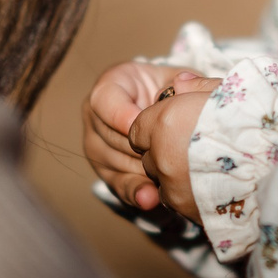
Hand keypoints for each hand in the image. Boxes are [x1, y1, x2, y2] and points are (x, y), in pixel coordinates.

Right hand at [84, 62, 212, 211]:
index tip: (147, 126)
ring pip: (117, 163)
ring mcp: (96, 147)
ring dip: (144, 169)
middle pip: (113, 137)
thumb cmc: (170, 91)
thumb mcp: (175, 79)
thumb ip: (181, 82)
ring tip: (170, 170)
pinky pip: (119, 185)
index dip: (124, 116)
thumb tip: (182, 88)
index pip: (105, 102)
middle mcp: (94, 117)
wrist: (162, 111)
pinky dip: (138, 192)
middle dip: (142, 146)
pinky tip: (151, 198)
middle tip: (169, 151)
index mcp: (109, 87)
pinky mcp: (105, 173)